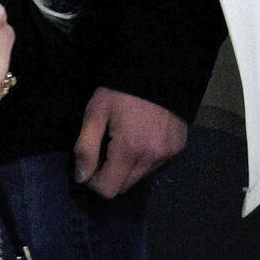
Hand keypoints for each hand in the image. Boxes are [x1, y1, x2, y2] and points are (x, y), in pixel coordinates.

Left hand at [73, 87, 187, 198]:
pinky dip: (145, 158)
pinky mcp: (178, 149)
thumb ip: (85, 148)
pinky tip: (141, 136)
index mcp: (129, 150)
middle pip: (124, 187)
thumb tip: (81, 178)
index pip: (108, 189)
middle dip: (110, 175)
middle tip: (104, 150)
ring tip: (123, 141)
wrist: (158, 70)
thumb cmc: (120, 91)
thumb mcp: (95, 113)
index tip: (90, 163)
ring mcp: (168, 155)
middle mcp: (152, 159)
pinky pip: (156, 165)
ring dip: (127, 168)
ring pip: (140, 177)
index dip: (93, 181)